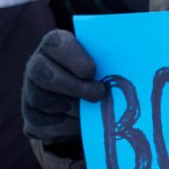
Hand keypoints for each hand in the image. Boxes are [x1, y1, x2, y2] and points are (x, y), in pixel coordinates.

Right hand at [22, 30, 104, 145]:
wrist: (82, 103)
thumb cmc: (98, 77)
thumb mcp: (105, 64)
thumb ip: (111, 61)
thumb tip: (138, 63)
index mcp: (56, 45)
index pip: (56, 43)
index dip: (74, 58)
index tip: (92, 71)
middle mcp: (37, 64)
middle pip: (43, 73)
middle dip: (74, 87)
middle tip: (98, 94)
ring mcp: (30, 91)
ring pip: (43, 101)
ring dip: (72, 109)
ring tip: (90, 110)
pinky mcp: (31, 116)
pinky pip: (43, 123)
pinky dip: (65, 125)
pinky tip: (78, 120)